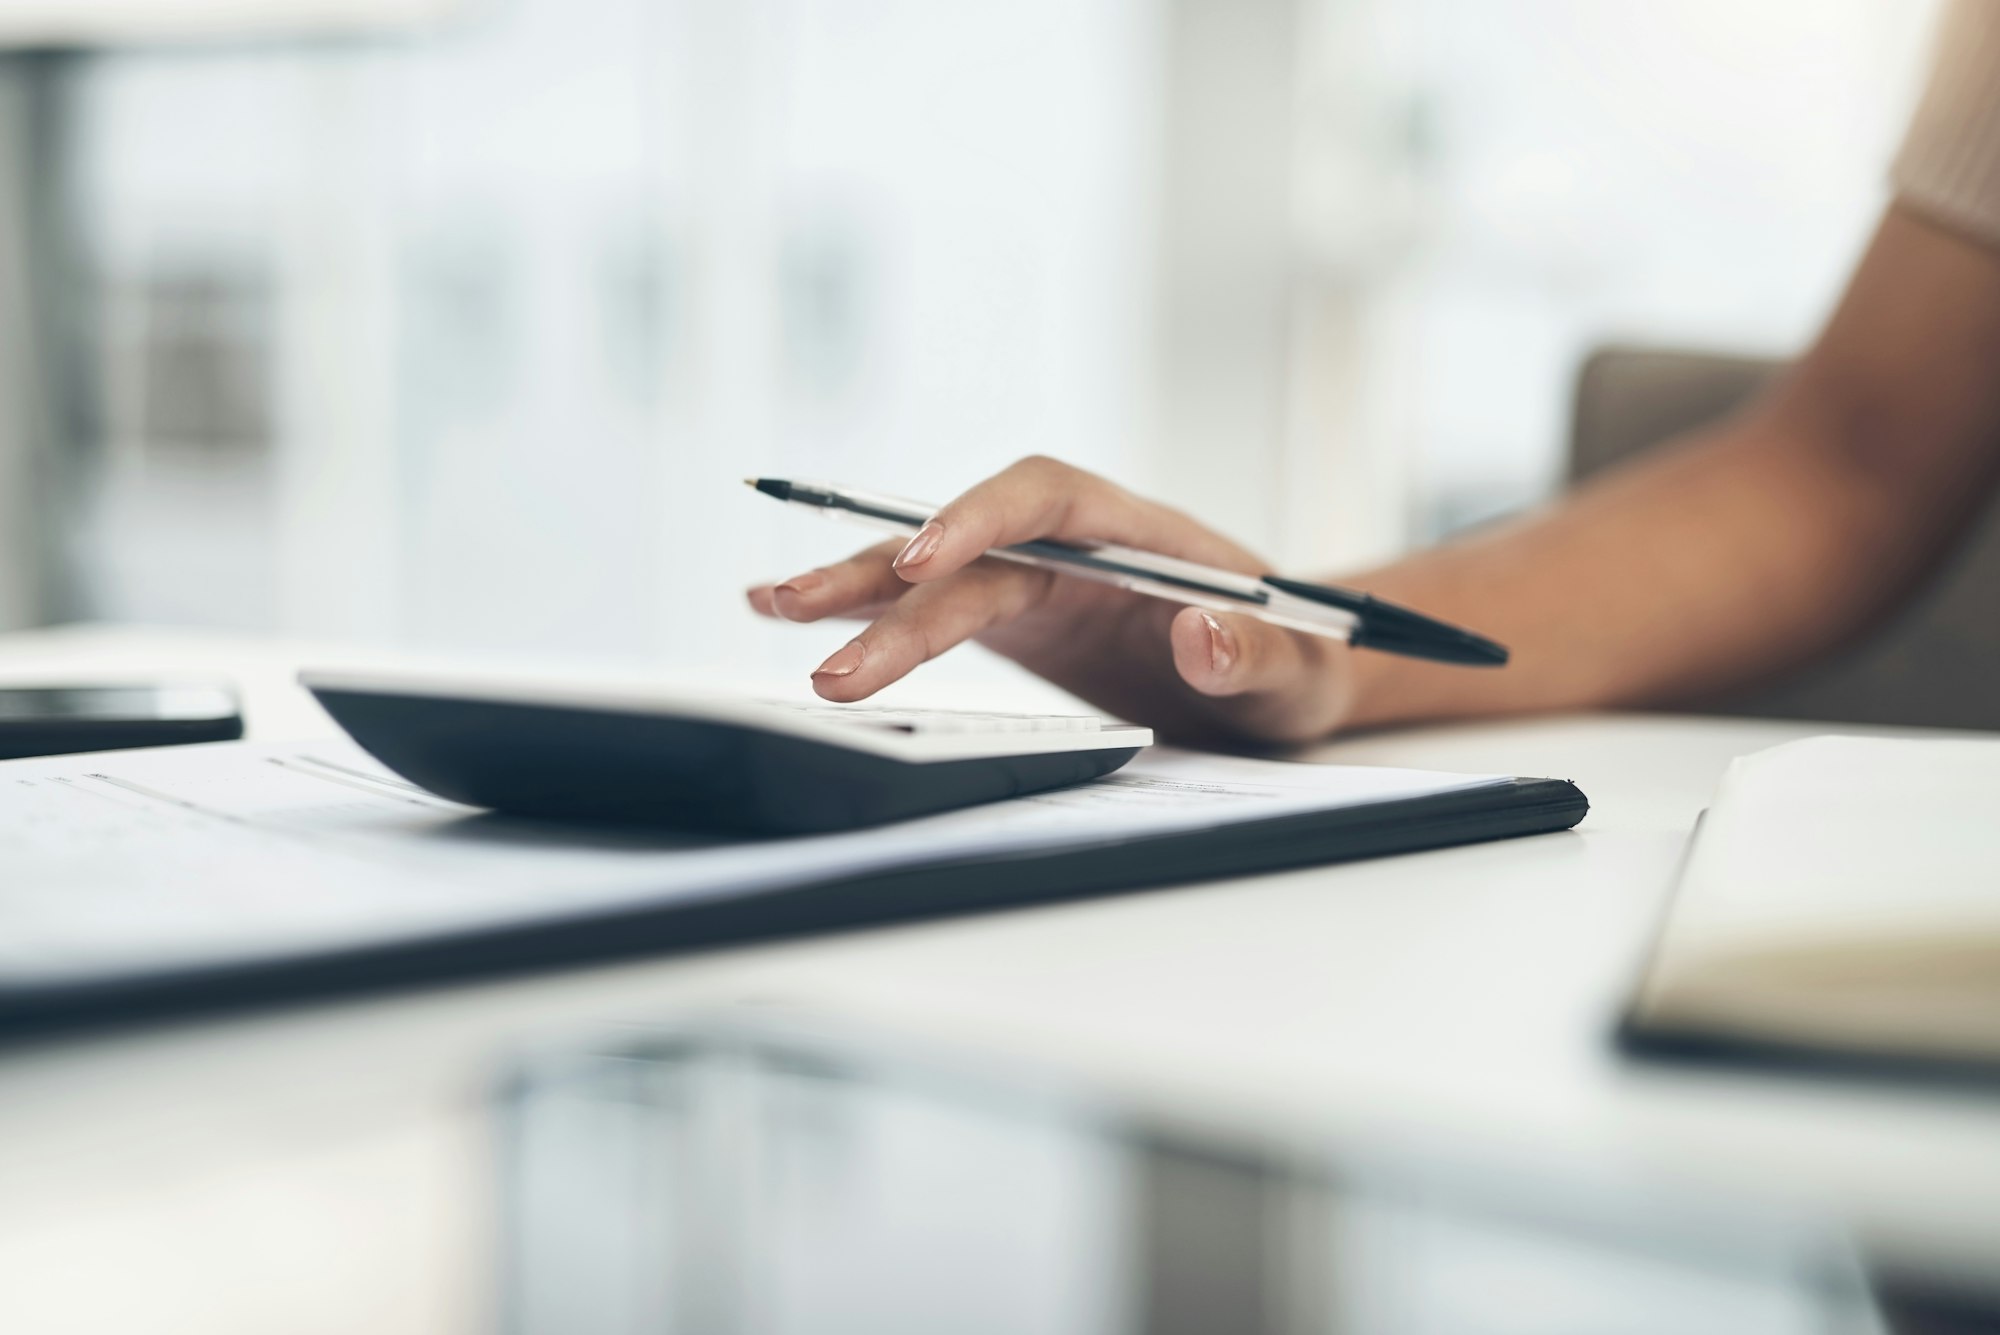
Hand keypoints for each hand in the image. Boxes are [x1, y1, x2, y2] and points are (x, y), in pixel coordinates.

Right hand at [746, 457, 1355, 746]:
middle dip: (886, 575)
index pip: (1047, 498)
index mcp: (1144, 533)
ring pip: (933, 571)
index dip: (980, 518)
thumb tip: (1199, 634)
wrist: (1290, 674)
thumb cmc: (1304, 661)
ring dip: (853, 586)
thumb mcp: (1301, 673)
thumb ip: (1256, 653)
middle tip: (808, 622)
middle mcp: (1079, 543)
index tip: (925, 559)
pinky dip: (868, 607)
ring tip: (768, 604)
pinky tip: (795, 612)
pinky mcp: (1017, 614)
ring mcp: (1041, 577)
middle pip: (968, 543)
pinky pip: (931, 603)